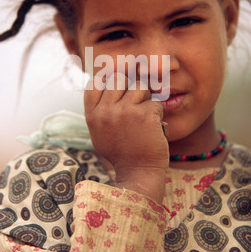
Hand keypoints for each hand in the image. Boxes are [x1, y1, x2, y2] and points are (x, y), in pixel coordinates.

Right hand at [84, 73, 168, 203]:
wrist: (138, 172)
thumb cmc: (121, 152)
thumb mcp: (99, 132)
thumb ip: (99, 109)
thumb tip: (103, 80)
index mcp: (92, 115)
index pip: (96, 81)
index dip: (108, 79)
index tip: (119, 87)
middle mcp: (106, 111)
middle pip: (119, 78)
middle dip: (130, 87)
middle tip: (136, 104)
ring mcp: (125, 112)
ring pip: (139, 86)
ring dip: (146, 99)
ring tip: (145, 117)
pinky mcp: (145, 115)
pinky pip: (155, 101)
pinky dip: (157, 113)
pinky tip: (154, 127)